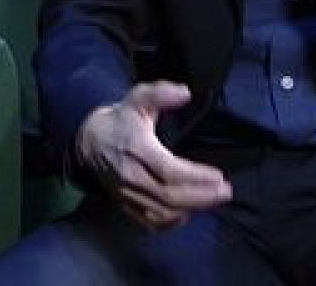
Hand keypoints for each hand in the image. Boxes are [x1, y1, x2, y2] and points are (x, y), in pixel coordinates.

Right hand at [76, 80, 231, 229]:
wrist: (90, 142)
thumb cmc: (120, 120)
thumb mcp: (138, 99)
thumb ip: (160, 94)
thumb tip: (184, 93)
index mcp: (136, 149)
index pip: (168, 170)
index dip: (196, 176)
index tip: (218, 175)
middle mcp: (130, 175)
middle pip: (169, 196)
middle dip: (202, 196)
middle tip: (225, 191)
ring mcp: (127, 193)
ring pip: (162, 211)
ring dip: (191, 209)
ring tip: (211, 199)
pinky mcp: (126, 204)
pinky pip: (151, 222)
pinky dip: (171, 222)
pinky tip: (188, 212)